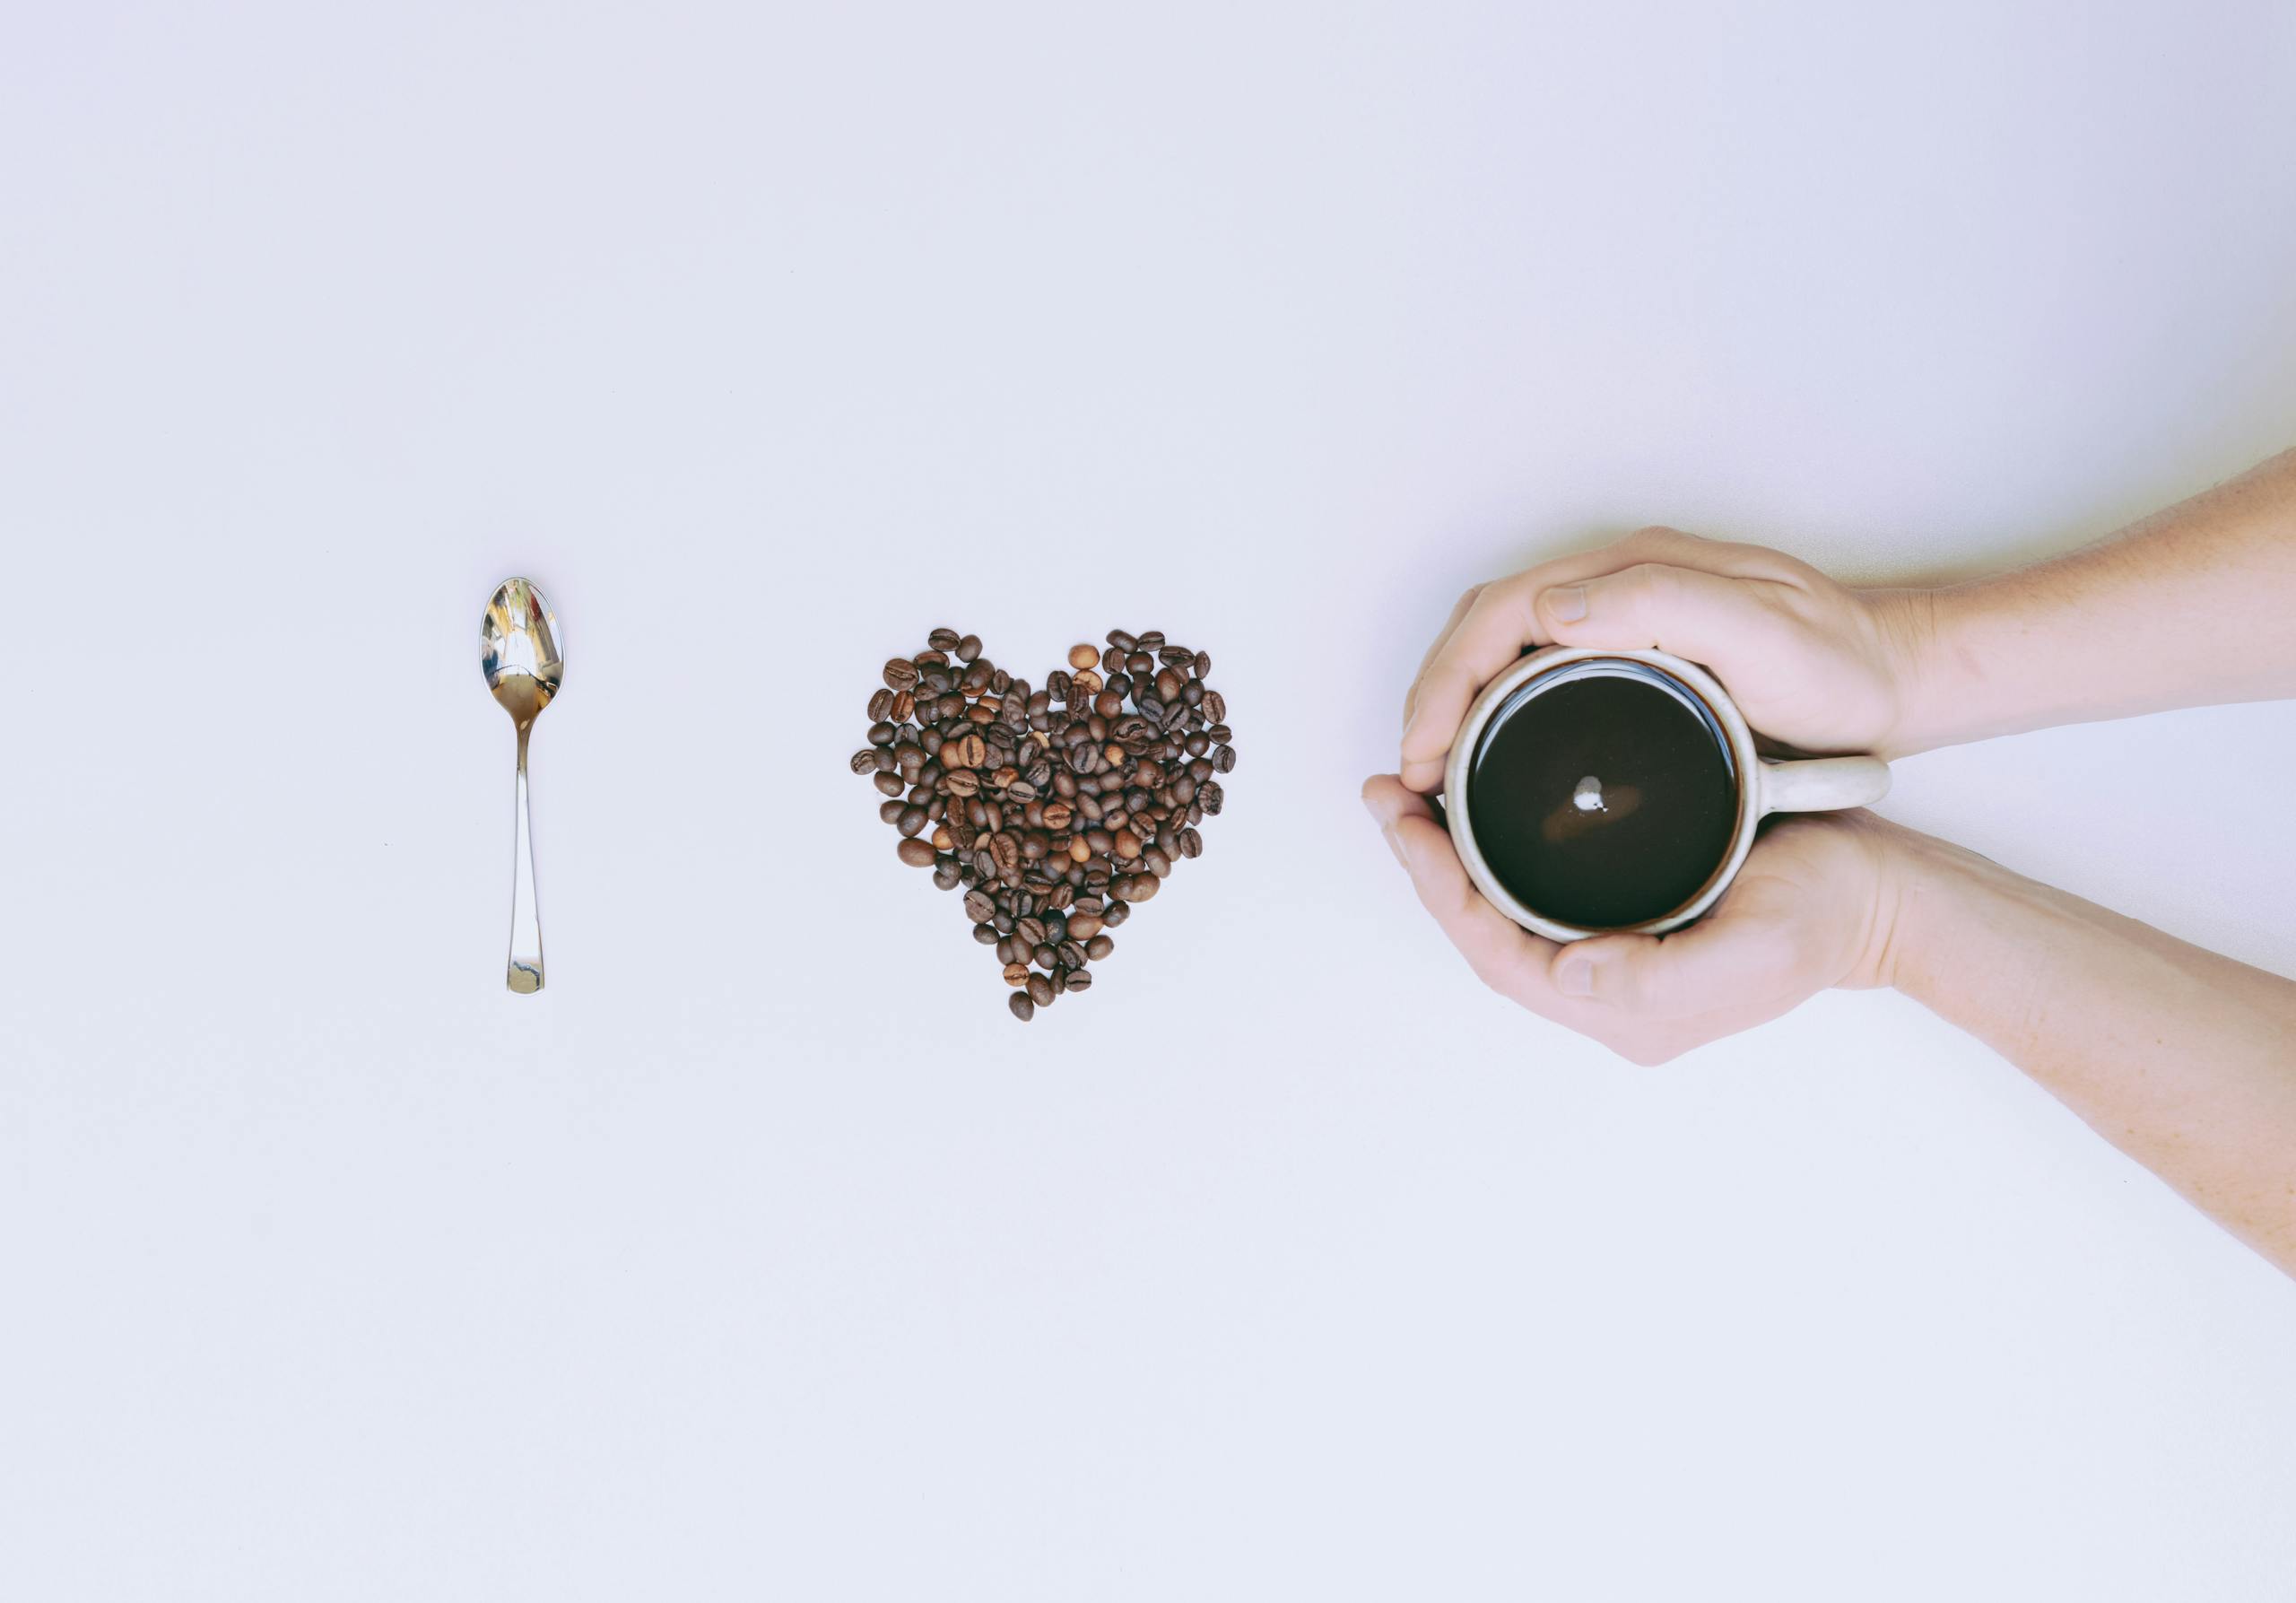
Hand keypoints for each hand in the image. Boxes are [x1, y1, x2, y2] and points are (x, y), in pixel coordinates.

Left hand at [1360, 776, 1903, 1063]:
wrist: (1883, 896)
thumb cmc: (1827, 916)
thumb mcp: (1757, 948)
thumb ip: (1662, 977)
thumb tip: (1571, 973)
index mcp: (1624, 1008)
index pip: (1497, 953)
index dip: (1441, 893)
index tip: (1407, 827)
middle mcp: (1606, 990)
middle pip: (1484, 932)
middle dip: (1427, 867)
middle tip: (1386, 796)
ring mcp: (1613, 954)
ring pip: (1501, 910)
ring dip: (1450, 856)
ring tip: (1409, 795)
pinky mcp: (1626, 915)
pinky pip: (1534, 890)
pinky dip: (1491, 849)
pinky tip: (1472, 805)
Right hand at [1399, 527, 1932, 791]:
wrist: (1898, 681)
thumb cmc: (1841, 667)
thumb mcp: (1763, 633)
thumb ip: (1662, 605)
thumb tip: (1549, 607)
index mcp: (1633, 571)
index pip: (1502, 612)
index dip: (1447, 679)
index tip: (1424, 748)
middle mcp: (1618, 585)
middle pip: (1487, 626)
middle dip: (1432, 693)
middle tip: (1411, 771)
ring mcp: (1623, 617)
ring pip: (1503, 649)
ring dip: (1455, 703)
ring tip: (1433, 770)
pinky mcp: (1634, 653)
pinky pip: (1536, 672)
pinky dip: (1492, 711)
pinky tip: (1488, 757)